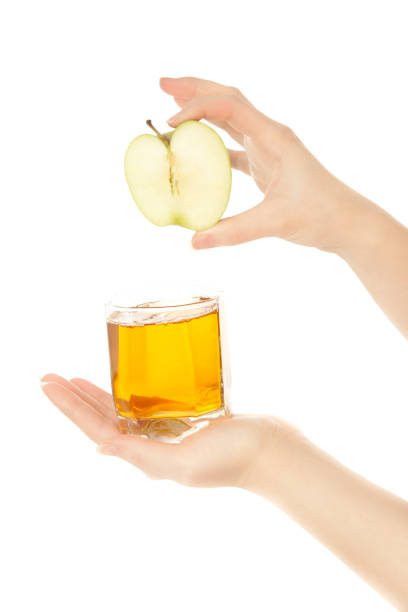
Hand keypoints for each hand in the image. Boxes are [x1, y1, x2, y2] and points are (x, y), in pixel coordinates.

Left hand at [40, 374, 293, 486]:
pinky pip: (153, 403)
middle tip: (53, 377)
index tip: (49, 384)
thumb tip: (100, 449)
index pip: (99, 430)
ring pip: (126, 410)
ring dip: (100, 394)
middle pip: (106, 418)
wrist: (272, 451)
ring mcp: (172, 431)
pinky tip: (129, 381)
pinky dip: (135, 391)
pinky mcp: (190, 418)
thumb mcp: (182, 463)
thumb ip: (143, 456)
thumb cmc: (231, 459)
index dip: (71, 408)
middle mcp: (155, 444)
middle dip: (77, 398)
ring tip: (78, 379)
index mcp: (149, 456)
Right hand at [160, 76, 374, 251]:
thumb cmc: (321, 215)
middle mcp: (270, 136)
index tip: (170, 123)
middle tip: (162, 84)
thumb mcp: (276, 223)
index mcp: (274, 138)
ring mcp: (268, 149)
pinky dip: (213, 143)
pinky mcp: (266, 164)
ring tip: (172, 106)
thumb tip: (194, 242)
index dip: (197, 108)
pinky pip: (234, 146)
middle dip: (194, 88)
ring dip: (202, 110)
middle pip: (227, 99)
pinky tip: (196, 147)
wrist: (346, 222)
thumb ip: (234, 232)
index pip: (230, 108)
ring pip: (230, 118)